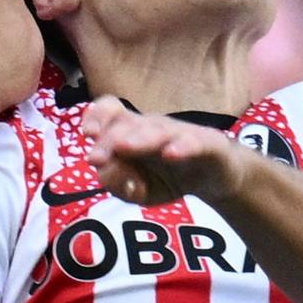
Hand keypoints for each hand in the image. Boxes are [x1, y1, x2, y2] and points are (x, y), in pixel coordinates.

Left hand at [81, 96, 245, 205]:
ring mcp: (180, 133)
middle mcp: (153, 127)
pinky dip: (183, 147)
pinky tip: (171, 154)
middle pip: (128, 124)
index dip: (97, 117)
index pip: (111, 112)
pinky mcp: (209, 144)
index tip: (86, 134)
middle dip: (109, 140)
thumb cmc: (169, 177)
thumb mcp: (138, 190)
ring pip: (158, 130)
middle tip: (95, 159)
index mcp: (132, 131)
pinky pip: (195, 142)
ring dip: (140, 138)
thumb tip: (105, 174)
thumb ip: (118, 183)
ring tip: (124, 147)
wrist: (216, 177)